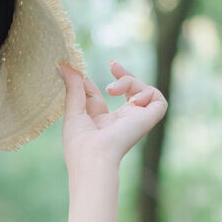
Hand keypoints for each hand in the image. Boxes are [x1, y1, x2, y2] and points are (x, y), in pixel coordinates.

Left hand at [55, 57, 166, 171]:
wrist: (93, 156)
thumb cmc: (79, 142)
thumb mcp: (73, 109)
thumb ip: (73, 87)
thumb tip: (63, 66)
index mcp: (101, 123)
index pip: (100, 97)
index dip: (92, 83)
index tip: (82, 71)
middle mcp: (120, 122)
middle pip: (129, 91)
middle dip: (123, 75)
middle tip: (112, 65)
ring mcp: (135, 121)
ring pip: (144, 92)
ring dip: (129, 81)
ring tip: (112, 90)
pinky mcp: (148, 120)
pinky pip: (158, 100)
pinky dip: (147, 92)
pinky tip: (132, 100)